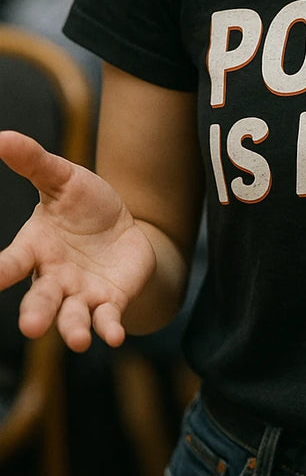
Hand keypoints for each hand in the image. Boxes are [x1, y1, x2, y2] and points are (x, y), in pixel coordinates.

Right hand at [0, 130, 155, 350]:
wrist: (123, 228)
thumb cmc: (83, 205)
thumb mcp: (62, 178)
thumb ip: (33, 162)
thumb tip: (0, 136)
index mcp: (35, 249)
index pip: (12, 262)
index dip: (0, 271)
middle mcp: (52, 278)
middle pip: (40, 298)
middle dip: (36, 313)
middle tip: (31, 327)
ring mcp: (80, 293)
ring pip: (71, 317)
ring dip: (73, 329)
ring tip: (77, 339)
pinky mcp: (110, 302)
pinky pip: (107, 319)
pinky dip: (109, 329)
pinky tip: (115, 337)